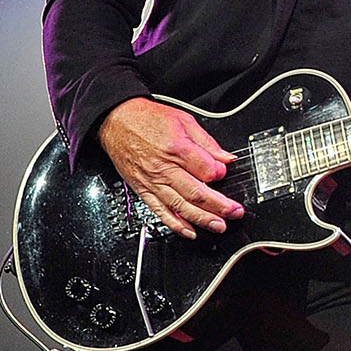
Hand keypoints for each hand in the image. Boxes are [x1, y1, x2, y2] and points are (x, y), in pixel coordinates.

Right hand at [97, 97, 245, 238]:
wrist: (116, 121)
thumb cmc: (147, 119)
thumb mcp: (184, 120)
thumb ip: (207, 142)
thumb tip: (226, 158)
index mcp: (177, 148)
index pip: (206, 169)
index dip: (220, 175)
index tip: (225, 175)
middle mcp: (164, 168)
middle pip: (196, 192)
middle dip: (219, 206)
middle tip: (234, 213)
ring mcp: (152, 181)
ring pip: (180, 206)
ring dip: (202, 219)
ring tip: (219, 226)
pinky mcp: (143, 190)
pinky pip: (160, 211)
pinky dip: (175, 224)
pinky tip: (189, 231)